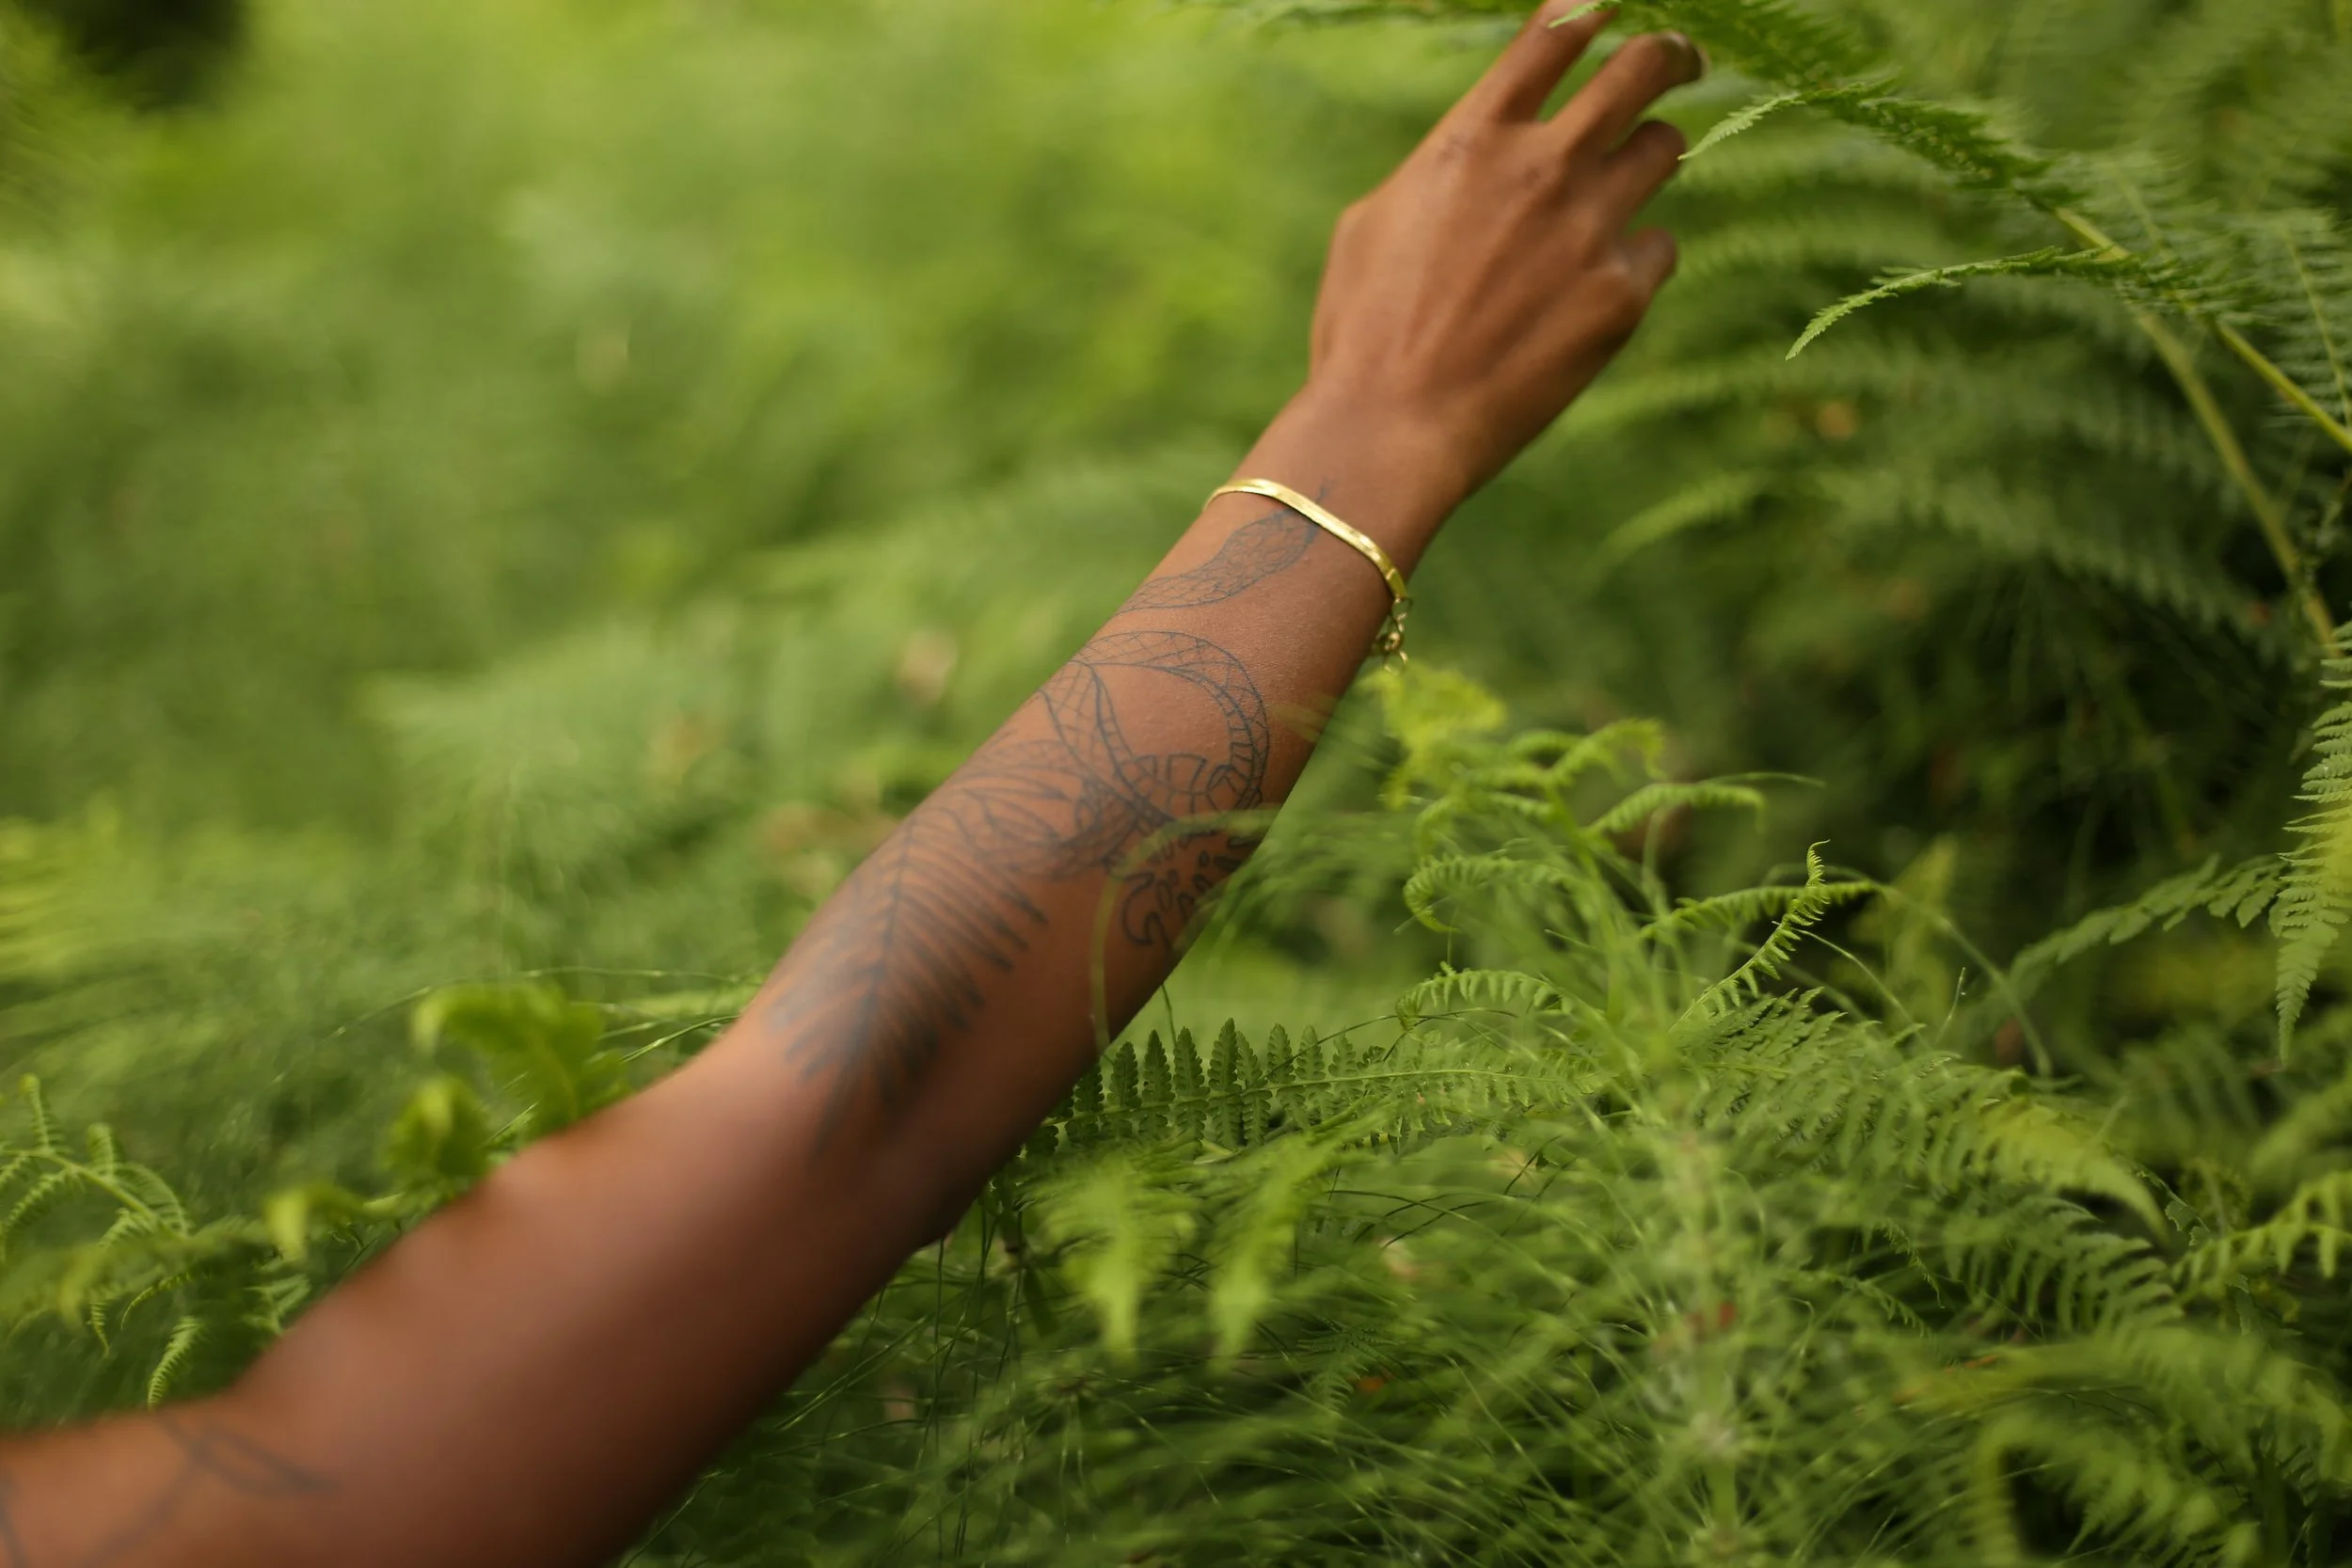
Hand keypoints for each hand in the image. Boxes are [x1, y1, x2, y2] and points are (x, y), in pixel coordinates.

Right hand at [1301, 3, 1703, 509]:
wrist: (1395, 425)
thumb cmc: (1363, 331)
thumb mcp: (1372, 223)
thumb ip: (1442, 171)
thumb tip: (1478, 155)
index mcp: (1472, 138)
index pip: (1556, 34)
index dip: (1593, 7)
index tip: (1610, 4)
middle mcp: (1542, 166)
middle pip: (1639, 68)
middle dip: (1670, 53)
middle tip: (1681, 59)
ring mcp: (1589, 227)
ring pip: (1665, 148)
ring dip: (1652, 152)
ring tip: (1635, 177)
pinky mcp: (1621, 293)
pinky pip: (1660, 247)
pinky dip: (1637, 258)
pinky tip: (1597, 289)